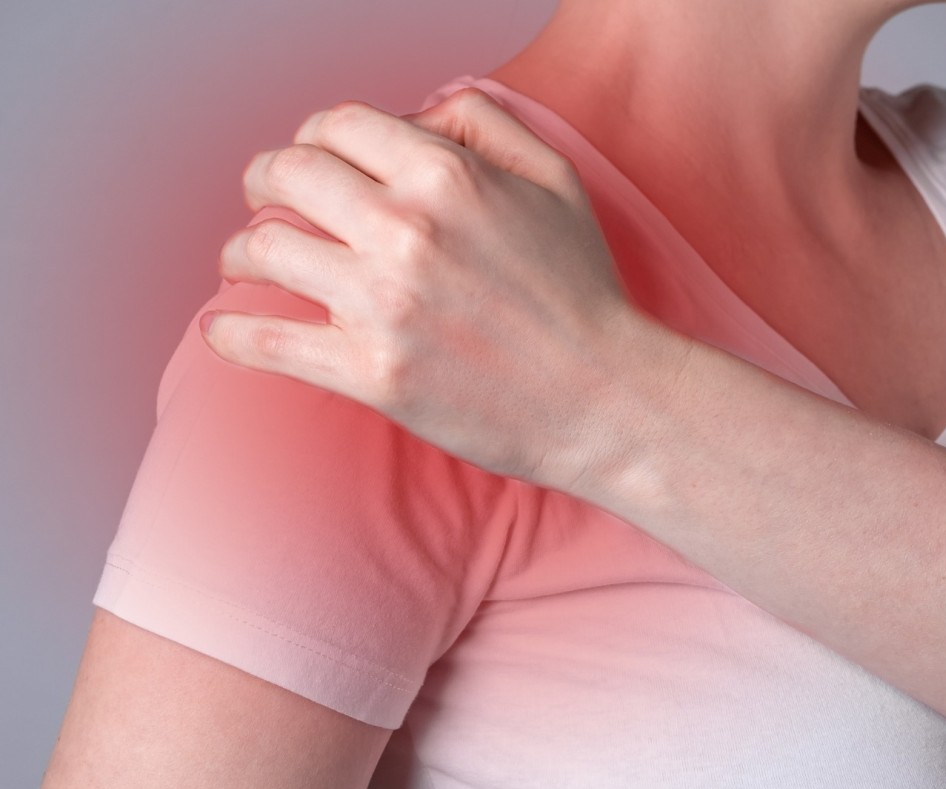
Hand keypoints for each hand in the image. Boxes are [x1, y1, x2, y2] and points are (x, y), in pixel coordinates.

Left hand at [202, 88, 650, 489]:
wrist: (603, 398)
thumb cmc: (582, 292)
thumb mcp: (557, 181)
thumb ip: (485, 124)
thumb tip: (415, 115)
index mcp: (447, 175)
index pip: (336, 125)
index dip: (313, 135)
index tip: (311, 158)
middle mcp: (405, 230)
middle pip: (284, 175)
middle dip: (264, 181)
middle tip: (265, 199)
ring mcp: (382, 305)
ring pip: (262, 251)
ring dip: (242, 252)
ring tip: (246, 262)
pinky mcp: (371, 374)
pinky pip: (265, 343)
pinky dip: (230, 334)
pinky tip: (224, 330)